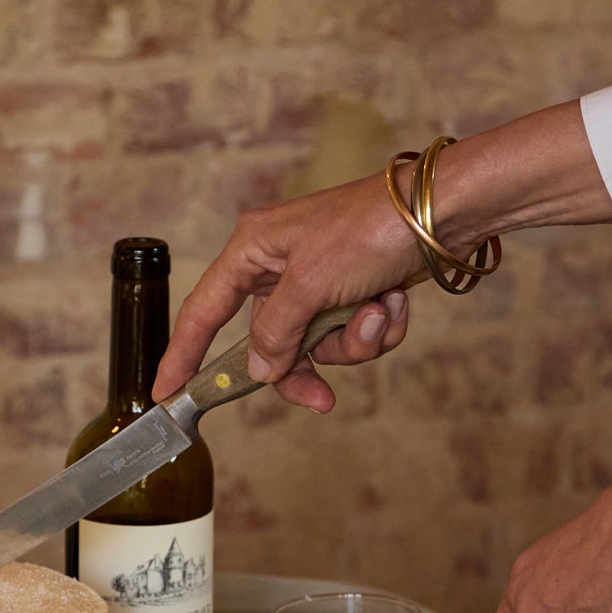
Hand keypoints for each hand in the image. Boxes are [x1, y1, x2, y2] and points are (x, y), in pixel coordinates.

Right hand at [151, 101, 611, 409]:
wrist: (444, 213)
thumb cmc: (370, 231)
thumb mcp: (312, 284)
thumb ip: (276, 332)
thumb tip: (260, 369)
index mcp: (253, 250)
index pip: (204, 312)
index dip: (183, 355)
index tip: (167, 393)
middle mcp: (280, 265)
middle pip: (270, 343)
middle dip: (305, 367)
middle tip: (322, 399)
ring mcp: (320, 281)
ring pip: (318, 344)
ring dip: (353, 341)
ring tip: (380, 313)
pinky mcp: (355, 289)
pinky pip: (354, 333)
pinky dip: (378, 327)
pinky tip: (396, 302)